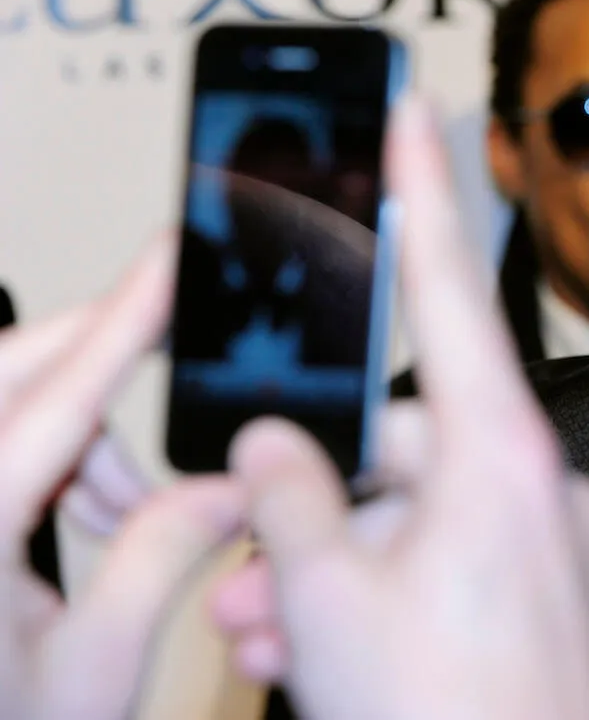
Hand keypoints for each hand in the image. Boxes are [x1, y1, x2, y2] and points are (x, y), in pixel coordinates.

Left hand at [0, 240, 245, 719]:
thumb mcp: (92, 669)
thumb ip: (162, 559)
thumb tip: (226, 487)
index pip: (58, 403)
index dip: (126, 320)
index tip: (169, 259)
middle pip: (15, 373)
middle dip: (100, 367)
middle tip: (170, 367)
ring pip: (11, 404)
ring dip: (83, 434)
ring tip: (130, 510)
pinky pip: (3, 442)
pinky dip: (52, 460)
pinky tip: (89, 518)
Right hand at [213, 97, 588, 719]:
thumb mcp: (323, 603)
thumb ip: (288, 499)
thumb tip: (275, 445)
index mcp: (502, 460)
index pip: (448, 293)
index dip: (422, 194)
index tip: (414, 114)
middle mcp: (546, 486)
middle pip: (406, 444)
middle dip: (321, 498)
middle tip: (255, 565)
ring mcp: (562, 543)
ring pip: (424, 513)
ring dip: (343, 559)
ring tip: (274, 627)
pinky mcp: (564, 592)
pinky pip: (467, 557)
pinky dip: (399, 585)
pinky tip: (334, 645)